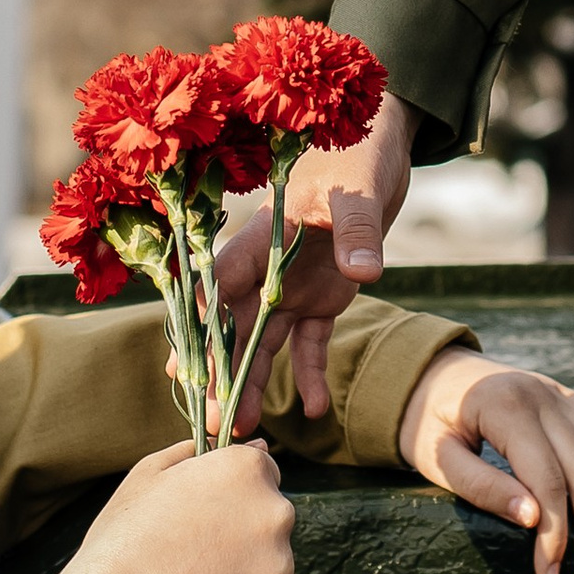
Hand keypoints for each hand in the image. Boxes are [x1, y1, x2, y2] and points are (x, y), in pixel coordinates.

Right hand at [0, 442, 294, 573]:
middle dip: (241, 532)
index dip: (230, 492)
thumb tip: (225, 442)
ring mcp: (281, 562)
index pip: (261, 470)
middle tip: (193, 555)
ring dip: (243, 572)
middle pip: (269, 516)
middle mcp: (276, 510)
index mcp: (246, 470)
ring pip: (270, 563)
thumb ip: (194, 452)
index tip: (203, 515)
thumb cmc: (123, 542)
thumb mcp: (147, 476)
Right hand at [212, 91, 416, 431]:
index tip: (188, 370)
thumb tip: (364, 273)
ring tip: (247, 432)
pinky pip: (312, 342)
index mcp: (263, 235)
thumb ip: (358, 231)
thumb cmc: (358, 150)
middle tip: (213, 422)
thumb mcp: (359, 189)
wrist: (385, 142)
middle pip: (236, 325)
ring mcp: (295, 283)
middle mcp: (270, 266)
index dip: (205, 327)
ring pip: (266, 343)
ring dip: (256, 384)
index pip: (223, 284)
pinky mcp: (326, 294)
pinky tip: (317, 410)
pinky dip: (313, 373)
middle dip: (223, 373)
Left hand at [397, 350, 573, 573]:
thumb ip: (481, 486)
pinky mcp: (568, 398)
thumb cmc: (428, 423)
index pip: (545, 479)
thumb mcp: (437, 457)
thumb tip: (532, 518)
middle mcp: (542, 397)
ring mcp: (560, 394)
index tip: (551, 573)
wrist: (428, 372)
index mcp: (506, 409)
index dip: (554, 530)